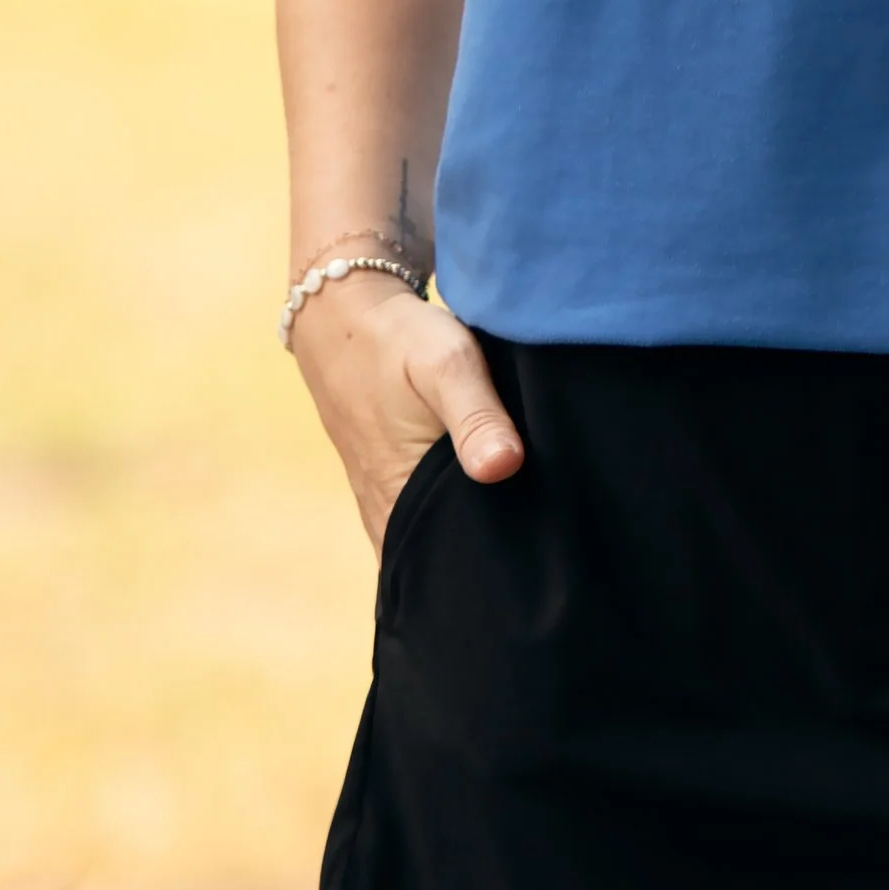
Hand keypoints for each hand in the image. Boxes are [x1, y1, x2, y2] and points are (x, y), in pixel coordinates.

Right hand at [290, 268, 523, 552]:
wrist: (344, 312)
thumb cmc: (398, 340)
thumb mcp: (445, 364)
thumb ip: (476, 416)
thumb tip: (504, 468)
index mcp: (400, 499)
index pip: (450, 568)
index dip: (492, 572)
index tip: (537, 577)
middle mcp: (387, 515)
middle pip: (445, 562)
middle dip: (489, 567)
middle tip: (544, 565)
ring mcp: (384, 502)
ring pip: (436, 542)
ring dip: (472, 542)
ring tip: (527, 544)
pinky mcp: (389, 483)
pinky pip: (425, 520)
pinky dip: (455, 519)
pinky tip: (491, 508)